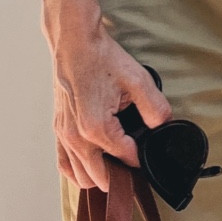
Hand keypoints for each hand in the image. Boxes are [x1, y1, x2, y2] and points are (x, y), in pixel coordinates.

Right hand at [49, 20, 171, 191]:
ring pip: (81, 177)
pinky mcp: (58, 129)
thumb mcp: (138, 81)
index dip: (142, 159)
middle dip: (120, 175)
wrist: (74, 42)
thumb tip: (163, 127)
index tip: (149, 152)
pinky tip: (92, 164)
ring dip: (99, 175)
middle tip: (134, 162)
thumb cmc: (100, 58)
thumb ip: (156, 109)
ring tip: (115, 163)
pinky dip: (78, 170)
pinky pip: (65, 165)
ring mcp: (64, 135)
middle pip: (102, 177)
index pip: (126, 160)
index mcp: (97, 128)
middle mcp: (76, 137)